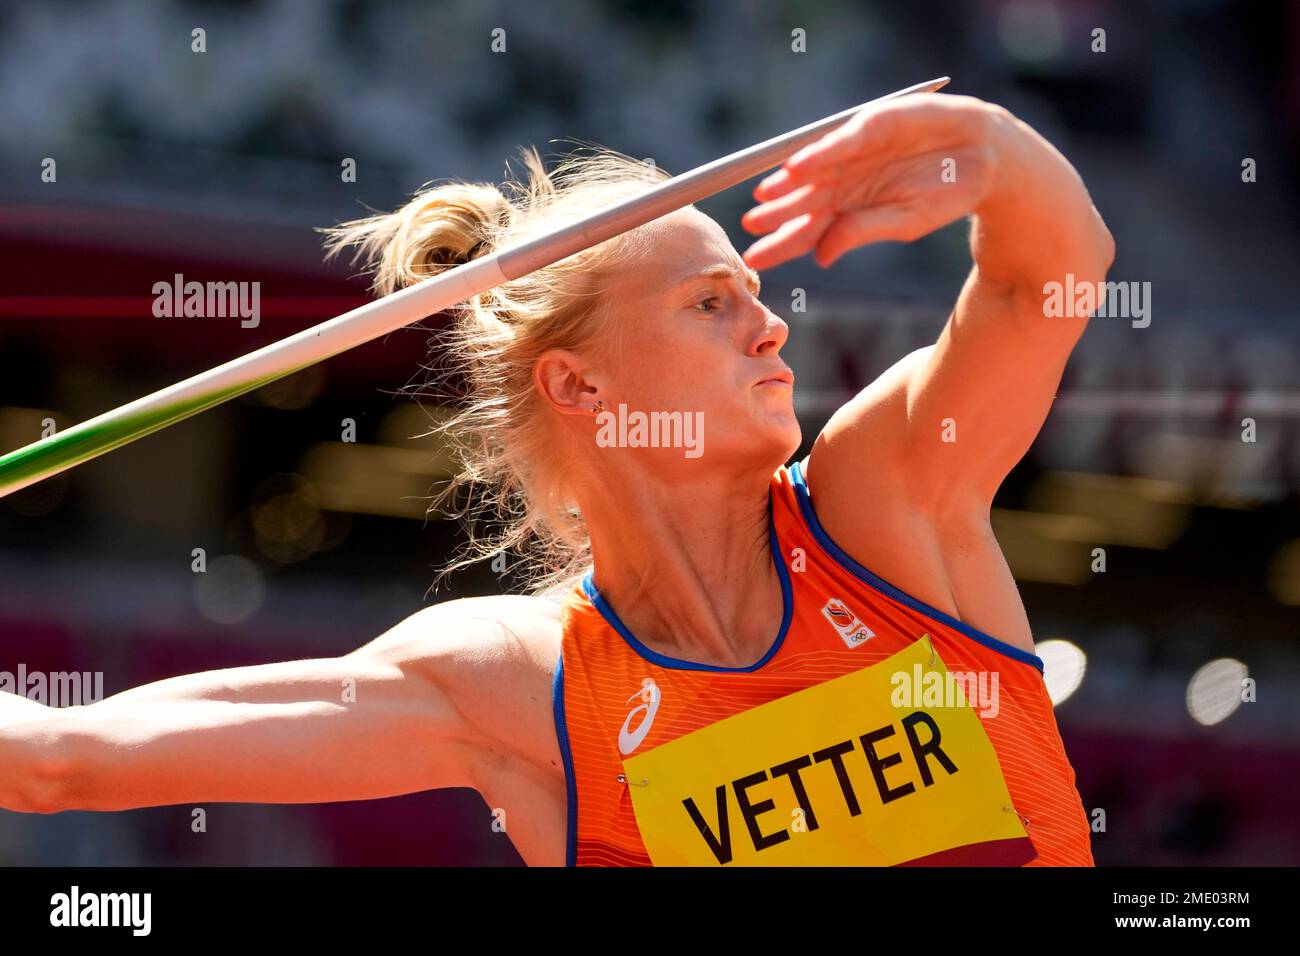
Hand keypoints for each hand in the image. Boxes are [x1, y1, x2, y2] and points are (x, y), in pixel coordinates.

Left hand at [740, 93, 1007, 269]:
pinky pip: (838, 142)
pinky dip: (818, 154)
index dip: (781, 244)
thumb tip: (821, 257)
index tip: (756, 259)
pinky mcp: (871, 126)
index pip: (807, 232)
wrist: (984, 156)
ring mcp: (854, 154)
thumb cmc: (945, 193)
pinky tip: (796, 169)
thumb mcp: (905, 222)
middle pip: (801, 203)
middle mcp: (844, 183)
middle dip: (775, 215)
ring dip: (787, 185)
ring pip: (812, 172)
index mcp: (849, 212)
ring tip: (764, 199)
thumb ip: (861, 233)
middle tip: (750, 227)